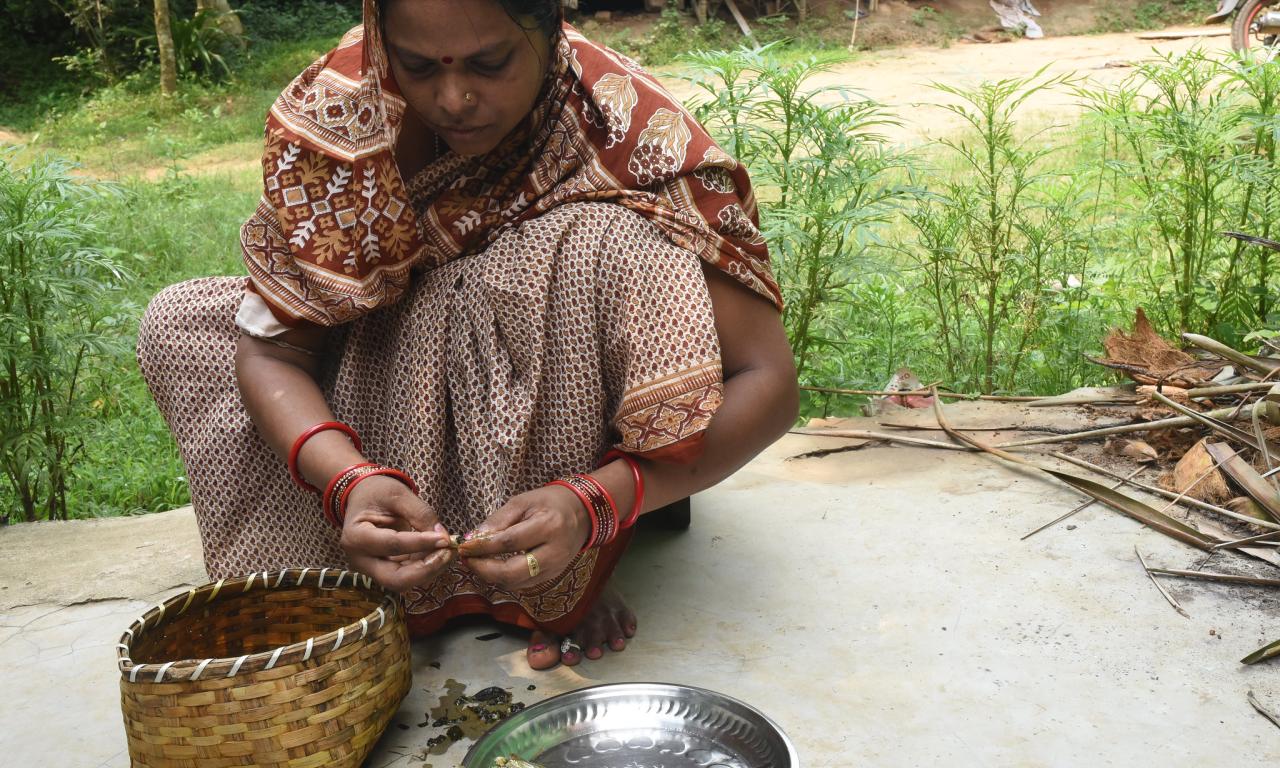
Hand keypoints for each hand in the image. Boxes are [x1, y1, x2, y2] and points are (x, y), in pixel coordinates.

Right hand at [340, 474, 454, 591]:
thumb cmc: (377, 493)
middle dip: (426, 569)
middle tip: (448, 552)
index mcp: (356, 536)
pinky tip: (439, 551)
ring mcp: (371, 569)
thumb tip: (443, 537)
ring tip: (448, 549)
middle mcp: (360, 560)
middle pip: (396, 579)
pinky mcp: (385, 570)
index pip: (392, 545)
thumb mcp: (398, 494)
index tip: (445, 539)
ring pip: (404, 581)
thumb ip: (420, 514)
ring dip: (430, 569)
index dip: (421, 543)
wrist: (363, 498)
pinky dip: (427, 567)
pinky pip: (408, 575)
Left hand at [458, 484, 590, 590]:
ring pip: (515, 583)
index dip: (482, 547)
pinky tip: (492, 566)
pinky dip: (503, 578)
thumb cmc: (549, 503)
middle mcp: (554, 552)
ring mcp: (555, 567)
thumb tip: (473, 539)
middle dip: (484, 569)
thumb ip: (498, 521)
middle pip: (513, 572)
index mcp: (549, 526)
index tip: (463, 546)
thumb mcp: (523, 502)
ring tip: (475, 562)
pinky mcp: (552, 576)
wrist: (581, 513)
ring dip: (490, 576)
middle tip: (466, 559)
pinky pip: (522, 584)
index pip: (509, 542)